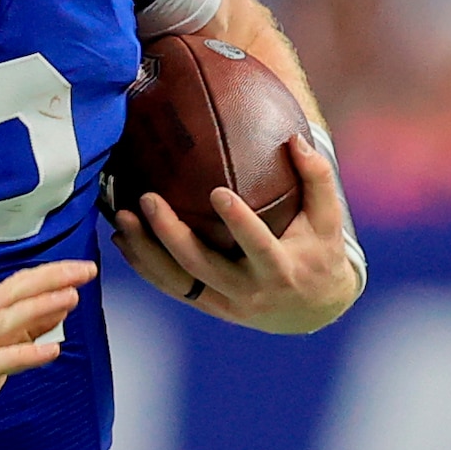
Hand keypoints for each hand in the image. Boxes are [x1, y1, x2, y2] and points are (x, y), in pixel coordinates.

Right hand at [0, 257, 93, 449]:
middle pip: (12, 294)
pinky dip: (24, 354)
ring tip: (71, 298)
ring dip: (39, 307)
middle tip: (84, 270)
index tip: (80, 269)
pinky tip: (50, 350)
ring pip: (5, 321)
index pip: (15, 287)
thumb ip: (22, 334)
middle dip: (50, 280)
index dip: (49, 275)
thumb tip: (57, 308)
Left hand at [113, 138, 366, 333]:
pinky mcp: (208, 306)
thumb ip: (317, 179)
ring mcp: (225, 303)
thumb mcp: (329, 220)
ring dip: (146, 252)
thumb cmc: (319, 252)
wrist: (311, 310)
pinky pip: (172, 288)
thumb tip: (295, 140)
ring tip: (122, 218)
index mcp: (282, 269)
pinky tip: (123, 240)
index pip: (259, 246)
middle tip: (147, 199)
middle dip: (172, 235)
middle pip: (204, 266)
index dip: (239, 223)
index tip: (217, 192)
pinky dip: (145, 266)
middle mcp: (250, 291)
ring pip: (179, 281)